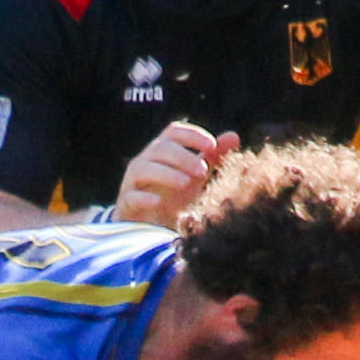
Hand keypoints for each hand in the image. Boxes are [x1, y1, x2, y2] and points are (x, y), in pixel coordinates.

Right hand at [113, 122, 239, 227]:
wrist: (152, 227)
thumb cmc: (174, 196)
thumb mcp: (196, 176)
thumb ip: (213, 156)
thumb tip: (234, 136)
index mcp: (162, 151)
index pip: (174, 132)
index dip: (193, 134)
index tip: (212, 145)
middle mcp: (145, 161)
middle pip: (161, 148)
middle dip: (183, 157)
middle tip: (203, 171)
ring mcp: (132, 182)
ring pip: (144, 168)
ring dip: (166, 174)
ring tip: (186, 184)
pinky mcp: (126, 203)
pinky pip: (131, 196)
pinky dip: (144, 198)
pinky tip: (159, 202)